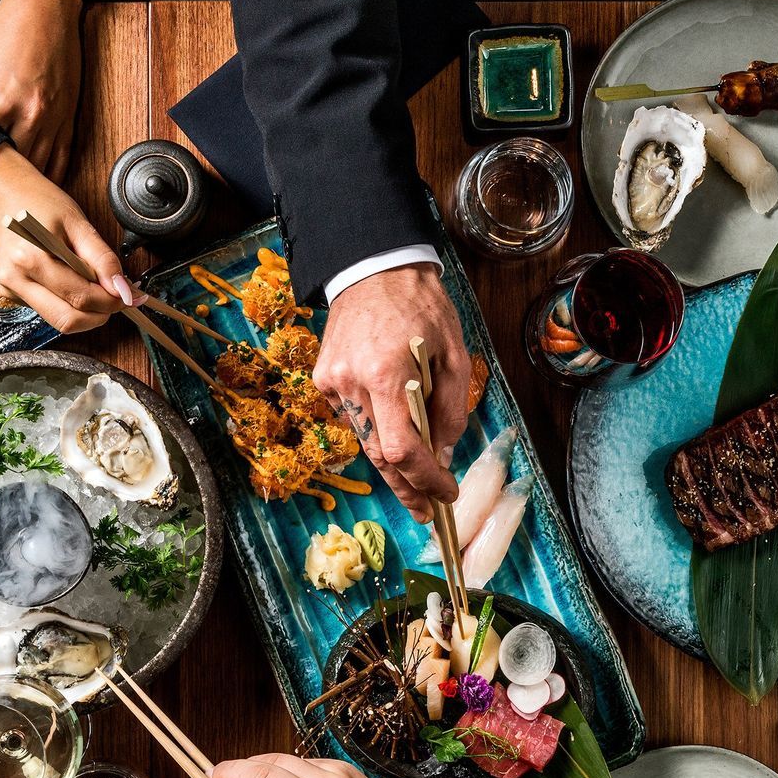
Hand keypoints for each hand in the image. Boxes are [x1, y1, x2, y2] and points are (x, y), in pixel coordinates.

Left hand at [0, 0, 83, 180]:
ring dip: (27, 195)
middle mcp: (29, 117)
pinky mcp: (69, 120)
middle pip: (14, 172)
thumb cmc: (11, 34)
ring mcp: (53, 121)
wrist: (47, 9)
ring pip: (41, 173)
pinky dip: (51, 180)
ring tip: (16, 216)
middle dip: (1, 196)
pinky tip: (41, 194)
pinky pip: (62, 161)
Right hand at [0, 144, 132, 334]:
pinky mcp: (11, 294)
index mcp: (32, 258)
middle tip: (118, 297)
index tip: (131, 295)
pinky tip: (74, 282)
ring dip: (86, 312)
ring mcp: (11, 289)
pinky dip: (69, 303)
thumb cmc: (38, 202)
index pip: (82, 297)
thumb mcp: (77, 221)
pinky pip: (48, 310)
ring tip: (98, 288)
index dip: (113, 301)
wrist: (1, 194)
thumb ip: (101, 258)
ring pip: (59, 320)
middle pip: (69, 319)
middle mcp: (17, 279)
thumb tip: (121, 289)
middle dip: (101, 313)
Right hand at [315, 265, 465, 518]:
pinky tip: (390, 418)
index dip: (424, 480)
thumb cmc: (420, 305)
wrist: (373, 267)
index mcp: (387, 374)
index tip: (444, 494)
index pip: (402, 449)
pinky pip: (352, 417)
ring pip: (364, 439)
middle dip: (406, 487)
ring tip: (415, 481)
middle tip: (426, 510)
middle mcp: (352, 382)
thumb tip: (443, 454)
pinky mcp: (323, 378)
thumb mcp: (453, 353)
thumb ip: (450, 408)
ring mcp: (332, 382)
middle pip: (379, 454)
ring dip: (391, 462)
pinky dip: (375, 426)